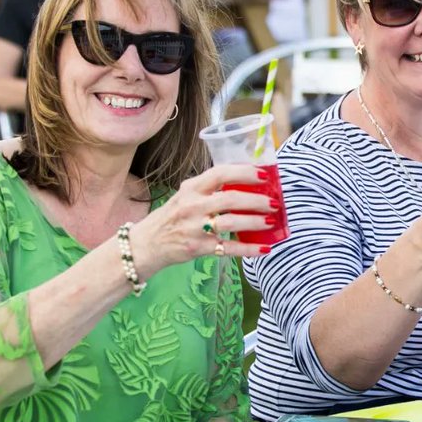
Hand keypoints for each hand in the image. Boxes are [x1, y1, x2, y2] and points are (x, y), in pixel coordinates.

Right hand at [128, 164, 273, 278]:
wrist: (145, 245)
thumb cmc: (172, 217)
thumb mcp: (186, 196)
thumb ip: (209, 189)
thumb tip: (246, 183)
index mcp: (191, 188)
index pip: (220, 174)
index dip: (245, 173)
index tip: (265, 174)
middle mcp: (193, 206)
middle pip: (230, 199)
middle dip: (257, 200)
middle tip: (275, 202)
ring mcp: (195, 228)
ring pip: (232, 222)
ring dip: (256, 222)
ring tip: (272, 222)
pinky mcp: (199, 248)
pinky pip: (229, 248)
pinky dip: (249, 249)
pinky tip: (264, 248)